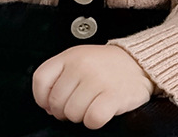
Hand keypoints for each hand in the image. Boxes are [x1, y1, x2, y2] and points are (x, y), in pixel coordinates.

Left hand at [32, 44, 154, 129]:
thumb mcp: (78, 58)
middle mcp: (81, 66)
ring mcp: (97, 80)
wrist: (137, 62)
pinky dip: (94, 121)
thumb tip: (47, 105)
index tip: (49, 104)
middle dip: (64, 111)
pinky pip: (92, 119)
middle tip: (77, 105)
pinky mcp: (113, 96)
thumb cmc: (105, 65)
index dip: (42, 98)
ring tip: (91, 105)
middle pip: (56, 102)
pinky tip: (100, 112)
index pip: (40, 79)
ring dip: (80, 116)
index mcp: (69, 56)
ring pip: (73, 113)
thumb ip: (60, 75)